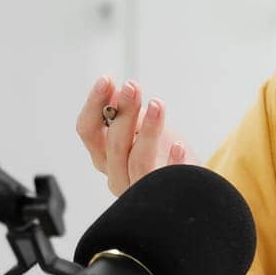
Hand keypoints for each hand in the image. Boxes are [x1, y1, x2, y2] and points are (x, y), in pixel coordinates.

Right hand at [75, 76, 189, 195]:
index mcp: (103, 156)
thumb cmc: (161, 153)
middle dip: (123, 112)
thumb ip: (126, 114)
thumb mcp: (142, 128)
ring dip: (148, 130)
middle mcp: (116, 174)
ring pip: (137, 160)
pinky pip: (166, 181)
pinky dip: (172, 163)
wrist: (186, 184)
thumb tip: (117, 91)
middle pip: (114, 144)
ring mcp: (138, 187)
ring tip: (157, 105)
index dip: (94, 104)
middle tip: (133, 87)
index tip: (106, 80)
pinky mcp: (164, 194)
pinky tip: (179, 146)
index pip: (88, 131)